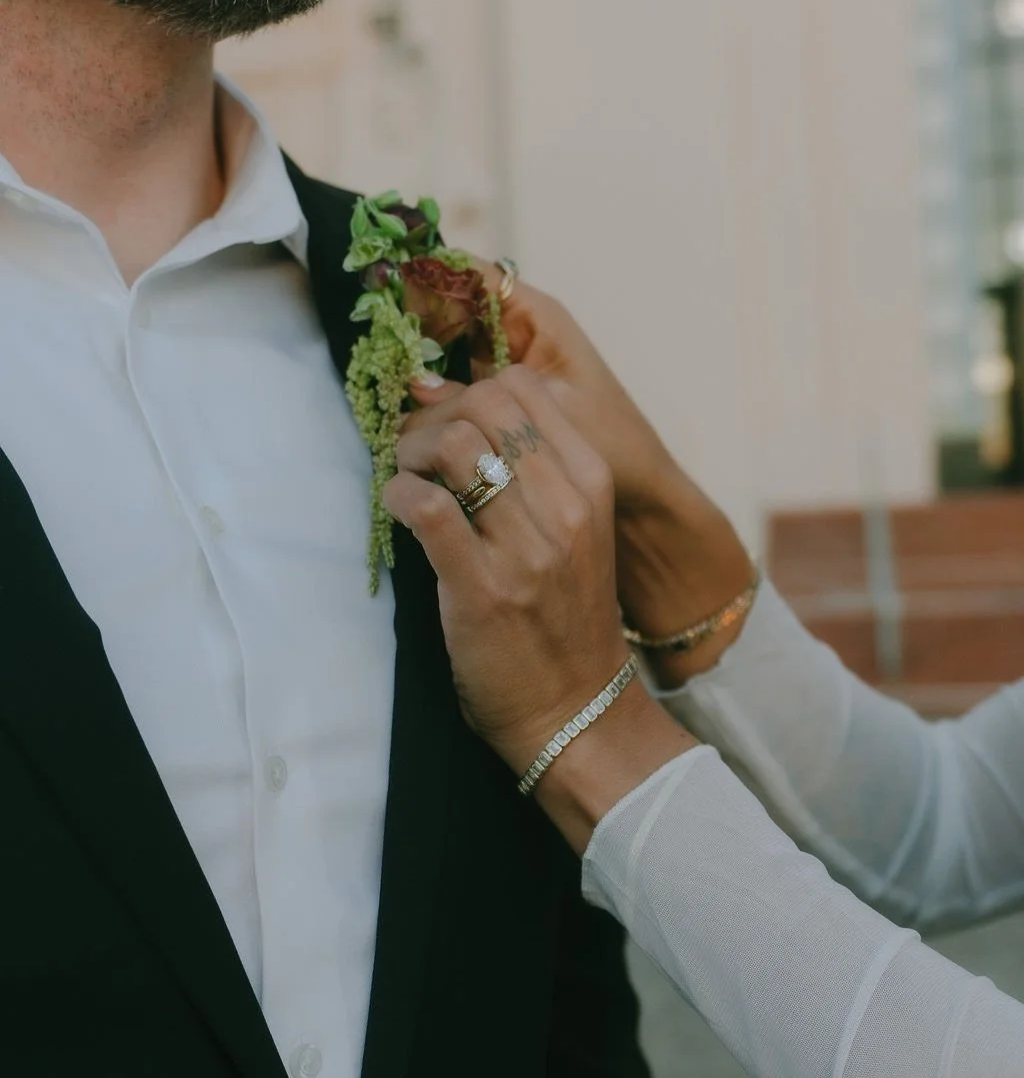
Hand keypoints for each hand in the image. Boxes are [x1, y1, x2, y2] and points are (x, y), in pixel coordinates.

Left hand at [386, 365, 691, 849]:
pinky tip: (398, 510)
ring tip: (407, 482)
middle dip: (434, 417)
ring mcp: (528, 547)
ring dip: (410, 454)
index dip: (467, 394)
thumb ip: (534, 468)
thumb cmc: (567, 612)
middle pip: (482, 403)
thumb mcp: (577, 527)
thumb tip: (455, 404)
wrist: (577, 709)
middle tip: (416, 454)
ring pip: (453, 445)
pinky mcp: (483, 587)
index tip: (446, 427)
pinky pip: (426, 507)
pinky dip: (397, 496)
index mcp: (592, 480)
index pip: (520, 386)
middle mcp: (567, 504)